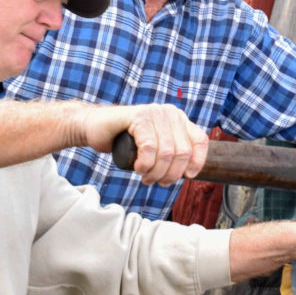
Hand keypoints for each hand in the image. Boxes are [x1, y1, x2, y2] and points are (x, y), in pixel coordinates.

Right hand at [81, 103, 208, 185]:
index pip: (200, 141)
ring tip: (145, 177)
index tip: (186, 177)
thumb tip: (190, 172)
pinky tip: (138, 168)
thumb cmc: (125, 142)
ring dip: (156, 172)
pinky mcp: (138, 116)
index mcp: (178, 119)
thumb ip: (172, 152)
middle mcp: (170, 113)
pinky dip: (145, 164)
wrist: (95, 128)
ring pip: (167, 152)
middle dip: (171, 174)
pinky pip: (149, 147)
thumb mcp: (155, 147)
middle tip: (156, 182)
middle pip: (183, 152)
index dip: (197, 163)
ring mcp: (154, 112)